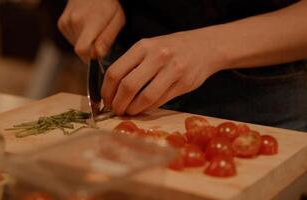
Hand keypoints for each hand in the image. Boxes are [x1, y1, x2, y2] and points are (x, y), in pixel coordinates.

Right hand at [58, 0, 124, 62]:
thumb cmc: (108, 4)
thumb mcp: (117, 20)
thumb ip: (107, 39)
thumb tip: (98, 55)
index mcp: (91, 22)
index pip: (82, 49)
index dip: (90, 58)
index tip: (98, 55)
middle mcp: (75, 22)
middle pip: (81, 50)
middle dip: (91, 49)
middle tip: (100, 35)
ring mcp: (66, 22)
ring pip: (76, 46)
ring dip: (86, 43)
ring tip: (93, 28)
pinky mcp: (61, 24)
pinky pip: (71, 39)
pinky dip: (79, 38)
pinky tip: (85, 26)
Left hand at [101, 30, 225, 114]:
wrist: (205, 47)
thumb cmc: (171, 49)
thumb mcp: (150, 47)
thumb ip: (133, 64)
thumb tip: (112, 90)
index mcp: (143, 46)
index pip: (115, 72)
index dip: (106, 91)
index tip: (105, 100)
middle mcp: (157, 56)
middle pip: (128, 86)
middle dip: (118, 103)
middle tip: (116, 110)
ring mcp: (172, 69)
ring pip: (145, 97)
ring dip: (133, 109)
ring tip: (129, 111)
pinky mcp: (184, 83)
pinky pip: (160, 101)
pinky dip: (148, 108)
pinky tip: (143, 108)